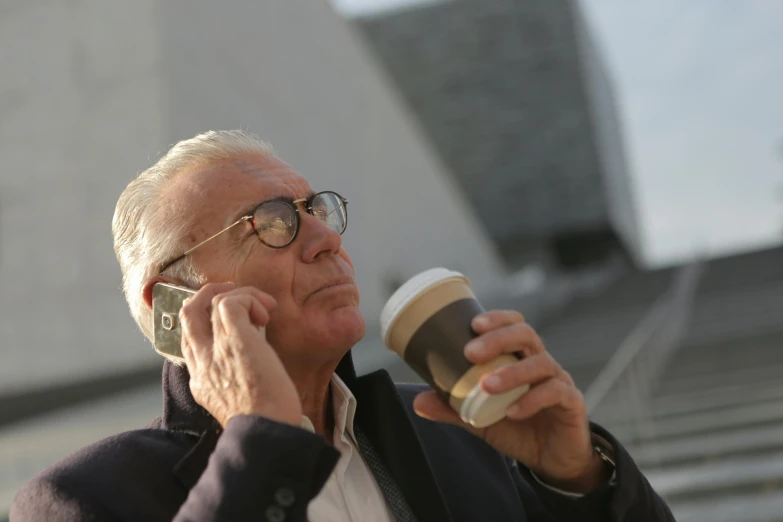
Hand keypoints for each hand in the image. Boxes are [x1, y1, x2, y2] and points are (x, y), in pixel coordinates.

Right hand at [179, 283, 301, 427]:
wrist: (267, 434)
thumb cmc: (266, 422)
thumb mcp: (239, 402)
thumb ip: (236, 381)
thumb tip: (257, 359)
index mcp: (200, 380)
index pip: (190, 339)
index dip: (207, 320)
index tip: (235, 317)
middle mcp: (201, 363)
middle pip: (187, 312)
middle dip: (210, 294)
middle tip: (238, 296)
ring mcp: (214, 350)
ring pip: (211, 301)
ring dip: (241, 295)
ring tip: (264, 308)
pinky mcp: (234, 340)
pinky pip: (230, 303)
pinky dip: (248, 298)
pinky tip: (266, 313)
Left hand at [413, 310, 609, 492]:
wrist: (553, 460)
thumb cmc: (519, 428)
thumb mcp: (480, 419)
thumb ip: (453, 409)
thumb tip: (418, 401)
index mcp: (521, 357)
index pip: (514, 325)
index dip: (497, 319)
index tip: (472, 324)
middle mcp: (541, 363)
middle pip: (527, 335)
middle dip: (498, 338)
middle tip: (471, 352)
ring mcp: (559, 381)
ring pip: (541, 363)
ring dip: (512, 372)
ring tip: (486, 386)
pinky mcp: (572, 403)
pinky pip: (556, 393)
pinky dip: (532, 400)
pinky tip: (513, 412)